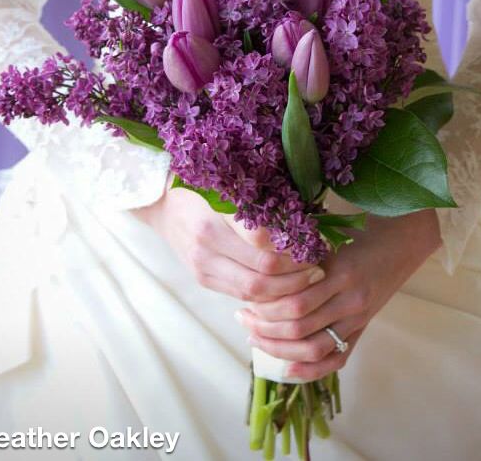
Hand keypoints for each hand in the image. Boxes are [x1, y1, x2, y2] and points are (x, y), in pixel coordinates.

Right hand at [132, 186, 325, 302]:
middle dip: (296, 274)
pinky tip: (285, 288)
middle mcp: (207, 242)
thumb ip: (261, 199)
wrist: (161, 204)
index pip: (264, 240)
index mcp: (217, 214)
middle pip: (263, 271)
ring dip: (286, 290)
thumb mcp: (230, 184)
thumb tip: (308, 210)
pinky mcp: (203, 278)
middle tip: (319, 266)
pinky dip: (267, 297)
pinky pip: (241, 295)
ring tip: (307, 279)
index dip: (294, 246)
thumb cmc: (203, 186)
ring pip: (254, 290)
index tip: (317, 241)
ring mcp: (203, 265)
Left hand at [235, 208, 441, 379]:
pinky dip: (310, 368)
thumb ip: (302, 251)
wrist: (402, 242)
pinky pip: (336, 359)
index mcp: (340, 271)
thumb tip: (260, 260)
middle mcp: (350, 299)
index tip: (245, 298)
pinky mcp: (361, 329)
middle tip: (243, 318)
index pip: (295, 300)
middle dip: (266, 327)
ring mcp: (357, 318)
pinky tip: (286, 367)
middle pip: (300, 326)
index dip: (266, 305)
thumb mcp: (332, 235)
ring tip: (255, 337)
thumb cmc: (362, 232)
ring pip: (314, 347)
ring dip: (279, 348)